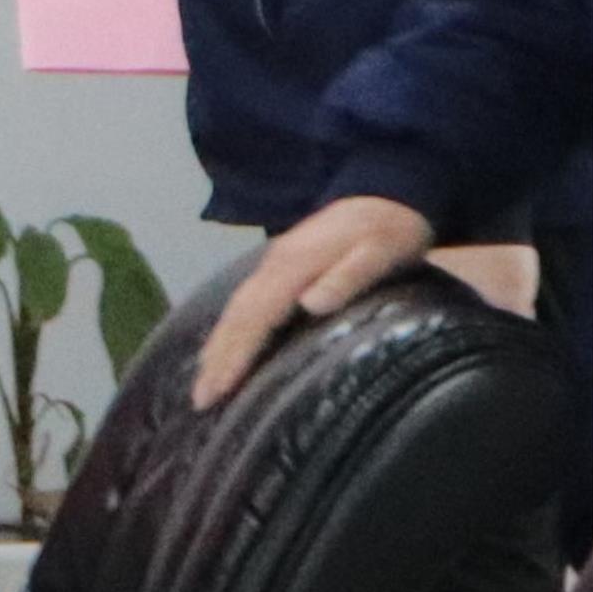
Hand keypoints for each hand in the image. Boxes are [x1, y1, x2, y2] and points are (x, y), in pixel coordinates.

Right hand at [190, 195, 432, 404]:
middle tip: (202, 401)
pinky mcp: (280, 266)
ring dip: (218, 346)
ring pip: (235, 309)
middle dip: (217, 359)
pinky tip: (226, 344)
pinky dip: (230, 328)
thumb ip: (347, 277)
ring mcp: (273, 265)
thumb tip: (308, 305)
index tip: (218, 390)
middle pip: (236, 316)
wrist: (389, 190)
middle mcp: (274, 266)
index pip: (255, 317)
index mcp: (294, 266)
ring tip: (205, 382)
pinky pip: (245, 302)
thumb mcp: (381, 252)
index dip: (235, 355)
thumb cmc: (391, 230)